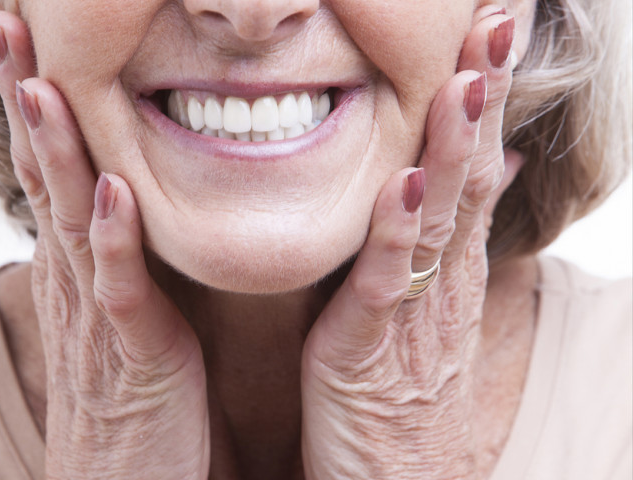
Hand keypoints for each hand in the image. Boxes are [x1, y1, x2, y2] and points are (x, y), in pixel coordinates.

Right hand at [0, 11, 208, 479]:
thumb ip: (123, 259)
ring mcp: (97, 318)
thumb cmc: (133, 398)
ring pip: (68, 219)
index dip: (38, 100)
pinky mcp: (131, 358)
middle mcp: (76, 280)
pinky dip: (112, 241)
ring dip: (54, 149)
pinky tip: (108, 190)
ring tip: (40, 78)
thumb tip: (123, 202)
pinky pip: (119, 292)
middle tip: (7, 19)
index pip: (51, 167)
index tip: (30, 36)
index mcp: (81, 266)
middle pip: (43, 174)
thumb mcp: (125, 313)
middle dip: (26, 95)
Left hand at [301, 10, 520, 479]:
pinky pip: (387, 286)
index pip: (472, 163)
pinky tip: (407, 184)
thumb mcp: (432, 301)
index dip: (483, 95)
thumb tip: (487, 170)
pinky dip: (398, 234)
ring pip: (439, 220)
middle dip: (481, 97)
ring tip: (467, 80)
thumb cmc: (403, 386)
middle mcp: (441, 279)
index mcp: (447, 264)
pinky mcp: (371, 350)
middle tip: (498, 20)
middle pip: (467, 175)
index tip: (491, 25)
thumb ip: (450, 236)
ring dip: (454, 148)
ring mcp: (412, 313)